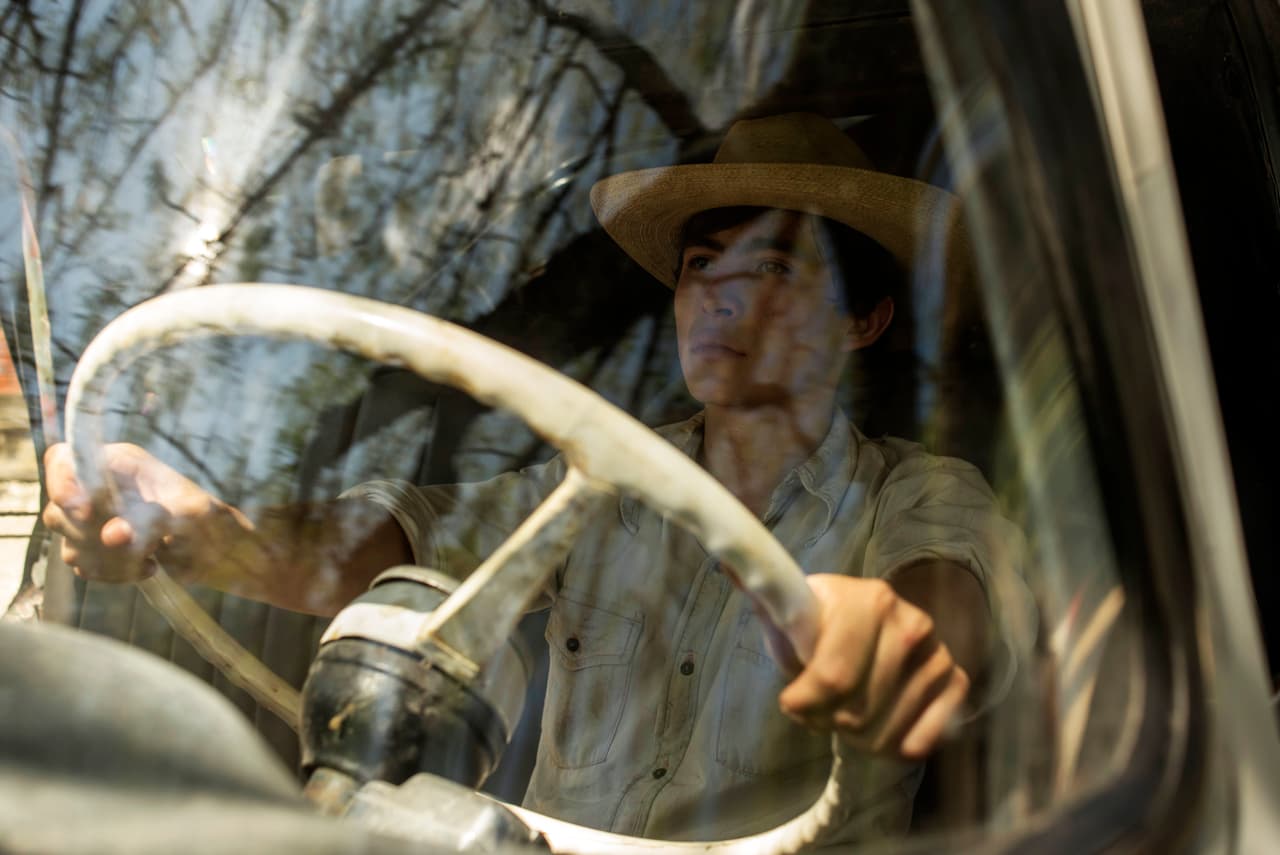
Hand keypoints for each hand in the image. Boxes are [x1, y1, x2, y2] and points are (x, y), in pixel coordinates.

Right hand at [42, 442, 221, 583]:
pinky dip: (112, 572)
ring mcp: (94, 518)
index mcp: (120, 463)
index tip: (86, 512)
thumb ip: (153, 519)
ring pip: (70, 543)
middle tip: (141, 541)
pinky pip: (82, 564)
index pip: (63, 459)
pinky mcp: (96, 547)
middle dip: (96, 535)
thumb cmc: (210, 520)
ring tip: (150, 556)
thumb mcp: (191, 513)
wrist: (219, 552)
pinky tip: (146, 567)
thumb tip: (111, 534)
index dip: (61, 483)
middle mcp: (100, 486)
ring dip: (108, 559)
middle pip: (60, 511)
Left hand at [777, 574, 970, 760]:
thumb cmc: (818, 627)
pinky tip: (876, 729)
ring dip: (854, 738)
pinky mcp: (954, 681)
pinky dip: (891, 748)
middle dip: (825, 720)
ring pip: (884, 733)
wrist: (865, 627)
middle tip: (816, 711)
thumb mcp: (789, 614)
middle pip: (857, 710)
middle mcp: (912, 621)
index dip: (803, 702)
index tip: (789, 703)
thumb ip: (765, 599)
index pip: (834, 677)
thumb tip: (728, 566)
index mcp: (869, 598)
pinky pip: (920, 741)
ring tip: (841, 716)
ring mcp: (937, 652)